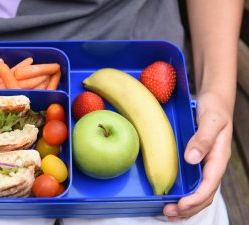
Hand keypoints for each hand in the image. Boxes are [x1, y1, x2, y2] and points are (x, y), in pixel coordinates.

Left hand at [163, 91, 232, 220]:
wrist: (215, 100)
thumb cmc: (215, 109)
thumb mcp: (211, 121)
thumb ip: (203, 139)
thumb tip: (192, 159)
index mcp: (219, 158)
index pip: (209, 185)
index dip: (196, 199)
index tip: (181, 205)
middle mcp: (212, 165)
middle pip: (204, 195)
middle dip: (189, 208)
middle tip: (168, 213)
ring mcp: (205, 165)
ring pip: (199, 192)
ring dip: (186, 206)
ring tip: (169, 213)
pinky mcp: (197, 161)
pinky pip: (192, 183)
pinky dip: (184, 194)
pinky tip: (172, 197)